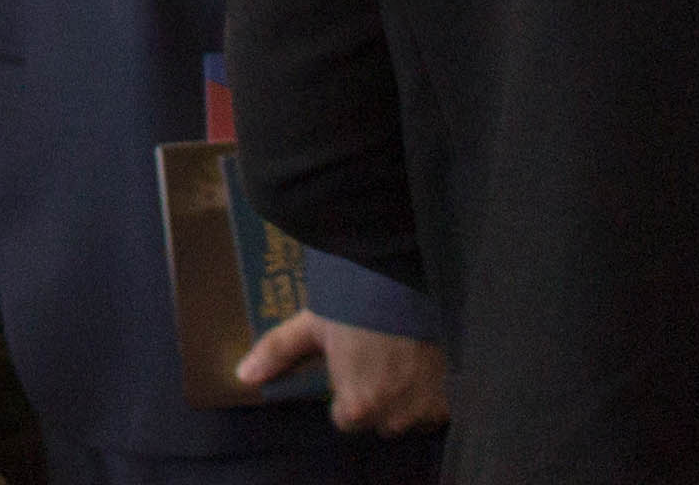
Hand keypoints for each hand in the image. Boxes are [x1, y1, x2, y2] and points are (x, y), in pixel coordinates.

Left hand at [236, 312, 448, 434]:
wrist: (414, 280)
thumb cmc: (358, 302)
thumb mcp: (314, 322)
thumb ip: (278, 351)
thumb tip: (243, 375)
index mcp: (357, 405)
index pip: (346, 417)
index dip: (347, 391)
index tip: (353, 366)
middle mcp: (393, 416)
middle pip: (380, 419)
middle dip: (377, 395)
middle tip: (378, 356)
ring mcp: (427, 408)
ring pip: (411, 414)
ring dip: (408, 394)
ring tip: (404, 355)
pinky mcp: (455, 397)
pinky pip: (442, 405)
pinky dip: (437, 389)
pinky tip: (428, 358)